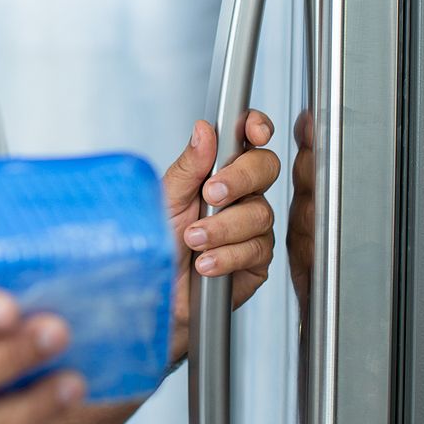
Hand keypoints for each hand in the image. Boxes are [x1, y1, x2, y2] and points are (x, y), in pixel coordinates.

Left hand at [162, 111, 281, 360]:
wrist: (158, 295)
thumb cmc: (158, 246)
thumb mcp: (166, 200)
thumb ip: (189, 166)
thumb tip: (204, 130)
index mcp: (217, 171)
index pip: (246, 138)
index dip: (257, 128)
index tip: (255, 131)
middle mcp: (239, 195)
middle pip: (265, 168)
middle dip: (239, 180)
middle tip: (211, 194)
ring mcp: (251, 226)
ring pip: (260, 213)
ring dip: (223, 227)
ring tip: (194, 239)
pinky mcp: (257, 259)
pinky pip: (255, 249)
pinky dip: (227, 255)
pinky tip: (206, 262)